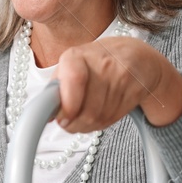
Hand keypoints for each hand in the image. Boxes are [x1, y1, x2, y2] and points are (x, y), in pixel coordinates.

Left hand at [50, 37, 181, 131]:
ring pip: (100, 118)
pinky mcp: (136, 90)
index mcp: (78, 56)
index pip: (74, 80)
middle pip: (89, 110)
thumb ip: (57, 87)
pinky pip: (114, 118)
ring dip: (88, 126)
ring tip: (83, 120)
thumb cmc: (94, 63)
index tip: (61, 120)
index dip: (68, 106)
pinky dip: (102, 124)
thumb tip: (45, 112)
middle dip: (74, 125)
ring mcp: (122, 77)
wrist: (136, 55)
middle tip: (68, 125)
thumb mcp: (71, 65)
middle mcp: (102, 63)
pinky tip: (99, 116)